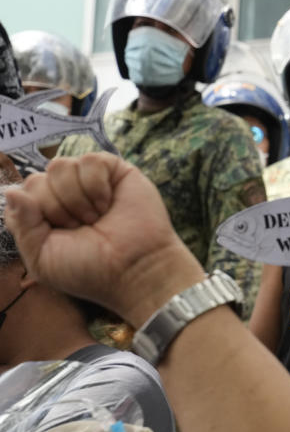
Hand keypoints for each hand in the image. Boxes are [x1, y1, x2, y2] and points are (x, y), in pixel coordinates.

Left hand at [5, 154, 203, 326]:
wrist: (136, 270)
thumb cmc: (92, 271)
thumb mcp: (42, 258)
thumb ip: (21, 225)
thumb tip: (12, 191)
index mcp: (44, 215)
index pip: (19, 194)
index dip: (34, 214)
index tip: (59, 234)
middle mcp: (63, 195)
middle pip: (36, 179)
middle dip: (56, 209)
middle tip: (82, 228)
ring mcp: (88, 181)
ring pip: (59, 166)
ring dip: (75, 198)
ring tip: (96, 217)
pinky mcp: (114, 171)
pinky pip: (89, 161)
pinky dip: (96, 185)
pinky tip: (108, 204)